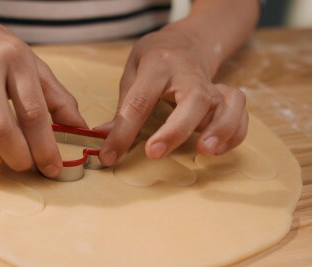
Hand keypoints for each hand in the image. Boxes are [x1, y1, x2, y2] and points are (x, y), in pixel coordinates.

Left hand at [98, 28, 247, 165]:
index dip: (123, 131)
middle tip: (155, 153)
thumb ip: (123, 105)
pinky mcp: (225, 95)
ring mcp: (211, 84)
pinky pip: (240, 113)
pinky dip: (234, 133)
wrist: (187, 41)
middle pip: (193, 99)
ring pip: (226, 104)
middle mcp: (189, 74)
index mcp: (157, 66)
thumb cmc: (155, 58)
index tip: (110, 155)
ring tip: (204, 151)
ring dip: (219, 129)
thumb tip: (105, 139)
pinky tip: (217, 149)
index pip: (139, 100)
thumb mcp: (133, 71)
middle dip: (176, 130)